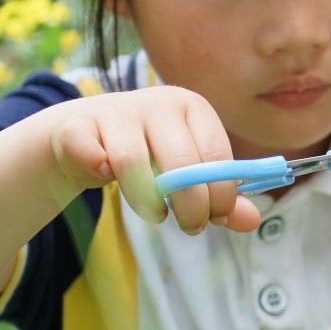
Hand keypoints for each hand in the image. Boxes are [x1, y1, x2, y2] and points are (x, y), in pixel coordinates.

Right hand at [44, 87, 260, 234]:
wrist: (83, 133)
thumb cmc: (147, 153)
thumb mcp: (187, 170)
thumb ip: (219, 195)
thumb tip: (252, 221)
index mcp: (193, 107)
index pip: (215, 155)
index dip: (220, 194)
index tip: (217, 218)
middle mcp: (158, 102)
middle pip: (180, 163)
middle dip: (191, 206)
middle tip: (191, 227)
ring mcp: (116, 111)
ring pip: (133, 164)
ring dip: (147, 200)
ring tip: (155, 213)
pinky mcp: (78, 125)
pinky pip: (91, 156)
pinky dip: (99, 174)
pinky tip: (105, 178)